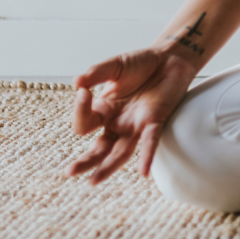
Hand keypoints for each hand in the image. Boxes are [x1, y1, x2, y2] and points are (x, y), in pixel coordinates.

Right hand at [63, 48, 197, 184]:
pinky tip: (144, 172)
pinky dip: (147, 156)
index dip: (80, 110)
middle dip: (85, 161)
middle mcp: (117, 123)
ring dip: (108, 167)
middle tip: (69, 172)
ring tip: (93, 181)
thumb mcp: (114, 66)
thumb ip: (96, 73)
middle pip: (99, 148)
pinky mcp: (156, 121)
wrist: (170, 57)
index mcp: (103, 110)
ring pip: (120, 152)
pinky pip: (150, 142)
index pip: (84, 122)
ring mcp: (136, 125)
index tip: (83, 92)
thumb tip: (76, 82)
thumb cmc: (140, 63)